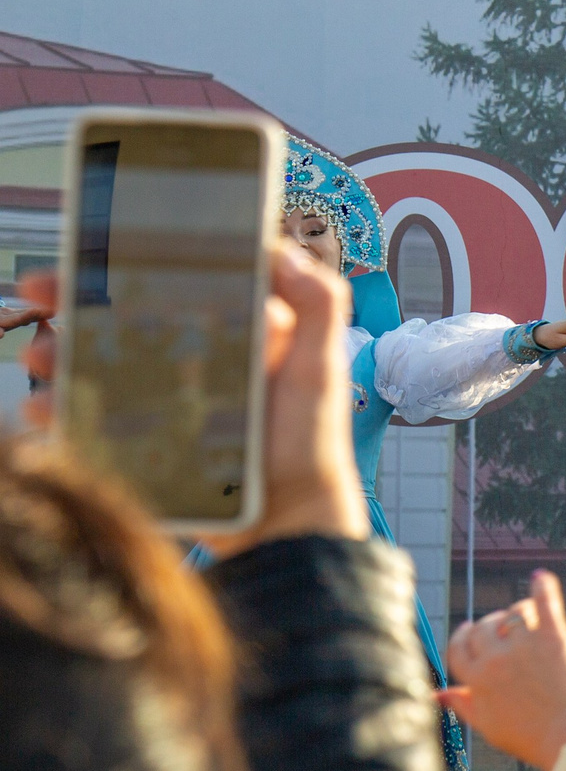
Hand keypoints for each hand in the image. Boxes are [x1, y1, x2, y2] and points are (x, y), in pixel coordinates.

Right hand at [17, 252, 371, 551]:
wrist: (287, 519)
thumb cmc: (309, 442)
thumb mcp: (322, 366)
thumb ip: (317, 304)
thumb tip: (279, 250)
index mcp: (234, 334)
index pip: (173, 287)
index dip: (132, 267)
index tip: (92, 253)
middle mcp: (194, 361)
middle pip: (122, 320)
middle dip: (75, 302)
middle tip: (39, 290)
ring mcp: (164, 400)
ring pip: (96, 364)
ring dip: (57, 352)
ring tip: (40, 356)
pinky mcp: (143, 439)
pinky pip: (90, 416)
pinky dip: (58, 408)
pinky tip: (43, 407)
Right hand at [436, 568, 565, 770]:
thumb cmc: (531, 737)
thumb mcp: (488, 726)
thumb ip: (463, 705)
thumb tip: (439, 695)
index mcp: (477, 680)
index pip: (458, 648)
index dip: (462, 637)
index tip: (468, 630)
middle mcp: (497, 658)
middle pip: (482, 628)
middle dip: (488, 625)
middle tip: (501, 627)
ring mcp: (525, 645)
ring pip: (513, 613)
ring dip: (518, 612)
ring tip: (527, 616)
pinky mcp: (554, 636)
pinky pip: (544, 603)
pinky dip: (542, 587)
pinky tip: (540, 579)